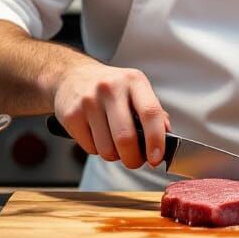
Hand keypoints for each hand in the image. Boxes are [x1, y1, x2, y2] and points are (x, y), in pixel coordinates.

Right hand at [53, 60, 170, 169]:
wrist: (73, 76)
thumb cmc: (112, 88)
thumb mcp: (136, 89)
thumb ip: (155, 112)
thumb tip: (167, 137)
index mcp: (134, 81)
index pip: (150, 113)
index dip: (155, 140)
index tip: (156, 158)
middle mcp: (111, 88)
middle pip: (126, 137)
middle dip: (133, 159)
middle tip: (135, 161)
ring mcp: (89, 101)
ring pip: (107, 149)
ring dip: (114, 156)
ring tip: (114, 144)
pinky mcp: (72, 115)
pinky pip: (90, 149)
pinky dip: (97, 151)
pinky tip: (97, 136)